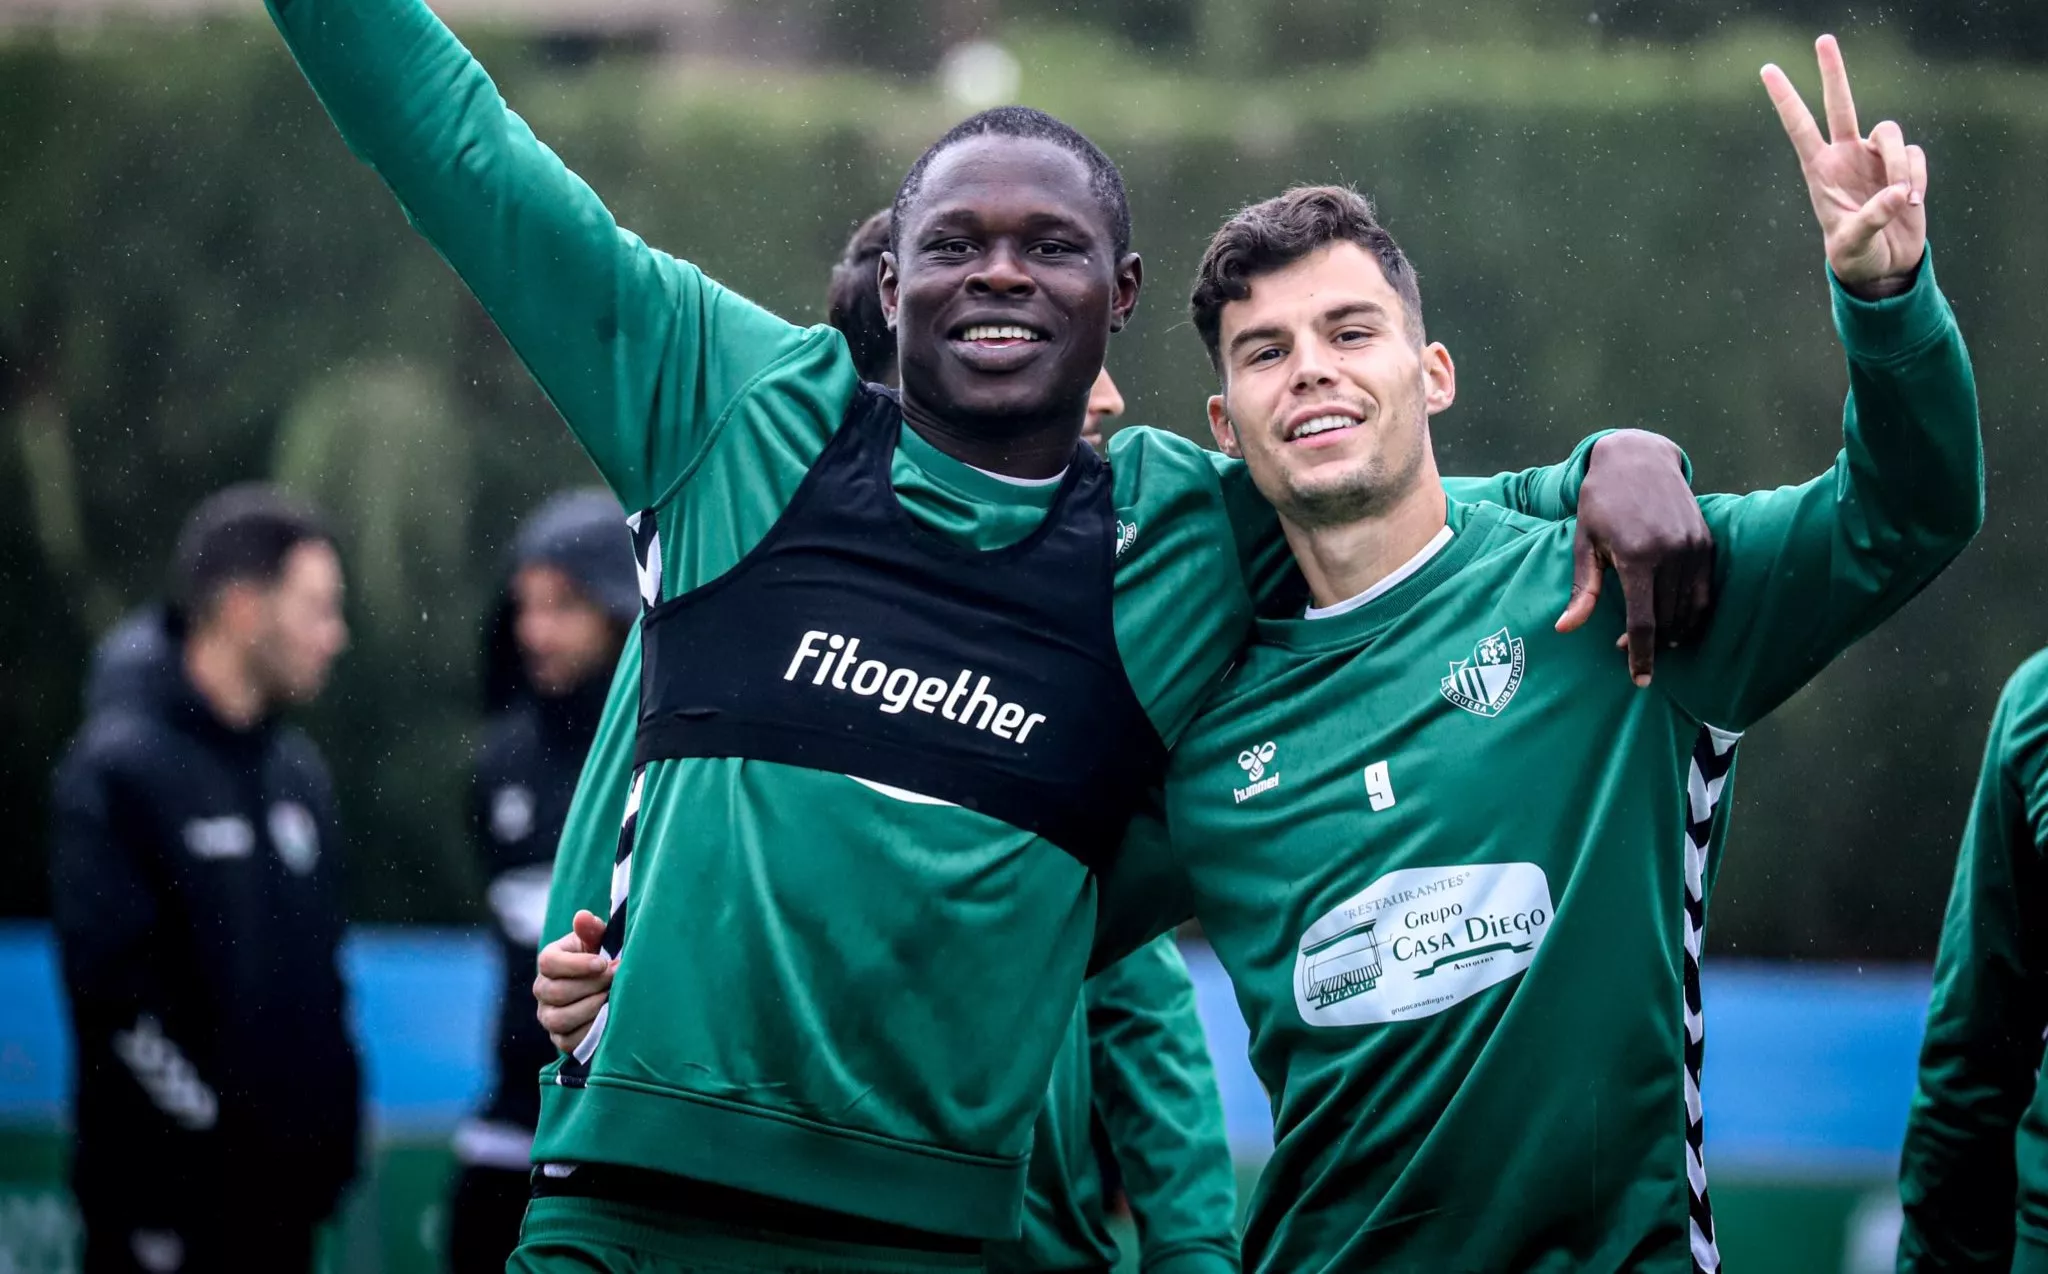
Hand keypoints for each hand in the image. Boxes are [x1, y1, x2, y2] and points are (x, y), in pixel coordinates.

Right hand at [534, 909, 612, 1053]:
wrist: (607, 988)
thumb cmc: (601, 958)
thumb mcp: (598, 941)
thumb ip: (591, 930)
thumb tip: (583, 916)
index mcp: (549, 961)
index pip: (548, 963)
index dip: (576, 964)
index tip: (602, 963)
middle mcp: (543, 990)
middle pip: (557, 992)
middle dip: (591, 986)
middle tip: (615, 979)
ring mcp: (549, 1016)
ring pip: (560, 1019)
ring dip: (590, 1008)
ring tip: (611, 998)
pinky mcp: (560, 1039)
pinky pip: (569, 1042)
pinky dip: (590, 1031)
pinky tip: (607, 1019)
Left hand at [1556, 430, 1714, 685]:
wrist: (1637, 458)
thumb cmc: (1601, 501)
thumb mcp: (1584, 542)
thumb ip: (1583, 588)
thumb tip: (1565, 628)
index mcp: (1637, 555)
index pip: (1643, 621)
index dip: (1641, 655)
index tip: (1639, 680)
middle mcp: (1671, 553)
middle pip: (1667, 620)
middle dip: (1650, 644)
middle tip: (1627, 649)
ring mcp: (1694, 547)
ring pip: (1689, 610)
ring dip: (1671, 631)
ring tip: (1649, 637)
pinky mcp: (1707, 542)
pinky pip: (1705, 592)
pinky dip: (1692, 614)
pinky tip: (1675, 621)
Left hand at [1762, 35, 1927, 298]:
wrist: (1882, 267)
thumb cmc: (1855, 257)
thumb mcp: (1854, 244)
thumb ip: (1872, 219)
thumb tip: (1899, 193)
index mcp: (1820, 171)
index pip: (1799, 127)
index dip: (1786, 99)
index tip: (1768, 70)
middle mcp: (1846, 156)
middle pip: (1841, 104)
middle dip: (1833, 72)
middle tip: (1822, 40)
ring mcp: (1874, 158)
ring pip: (1891, 134)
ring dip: (1900, 165)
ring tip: (1903, 199)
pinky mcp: (1902, 165)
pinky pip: (1914, 156)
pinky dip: (1917, 177)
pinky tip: (1912, 203)